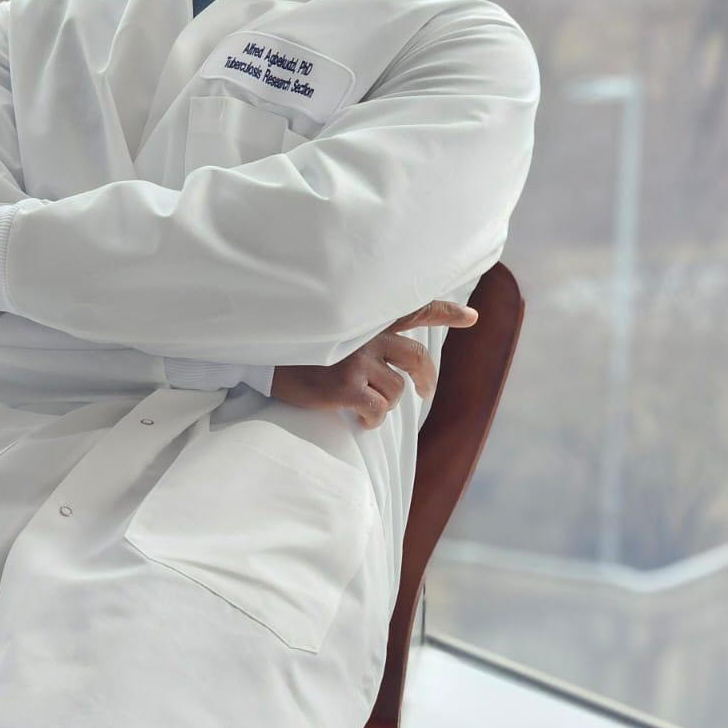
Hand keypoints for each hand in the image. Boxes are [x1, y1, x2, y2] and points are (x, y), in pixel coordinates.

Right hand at [269, 300, 478, 428]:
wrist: (255, 354)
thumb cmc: (289, 345)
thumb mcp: (327, 328)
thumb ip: (356, 332)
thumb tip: (385, 355)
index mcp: (364, 317)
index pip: (414, 307)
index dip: (445, 312)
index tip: (472, 317)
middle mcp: (366, 333)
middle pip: (416, 358)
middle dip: (426, 378)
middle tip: (425, 392)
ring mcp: (358, 359)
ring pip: (395, 390)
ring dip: (385, 403)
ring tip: (365, 406)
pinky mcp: (347, 385)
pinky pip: (377, 410)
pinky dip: (373, 418)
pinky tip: (361, 419)